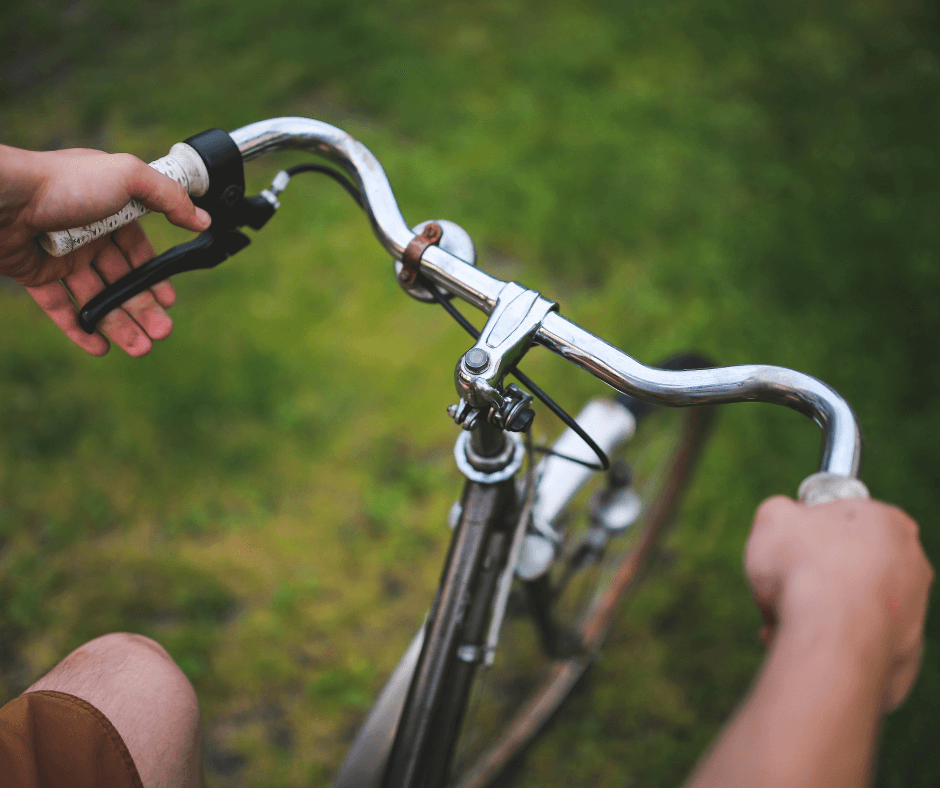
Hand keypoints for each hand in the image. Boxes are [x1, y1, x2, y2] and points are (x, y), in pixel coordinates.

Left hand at [0, 145, 210, 355]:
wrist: (2, 198)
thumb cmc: (65, 182)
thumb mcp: (129, 176)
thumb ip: (169, 197)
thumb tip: (202, 218)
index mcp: (110, 209)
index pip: (138, 249)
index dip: (154, 276)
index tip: (168, 301)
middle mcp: (88, 233)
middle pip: (122, 279)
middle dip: (143, 308)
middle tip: (161, 333)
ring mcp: (62, 256)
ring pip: (97, 297)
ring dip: (120, 324)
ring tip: (141, 348)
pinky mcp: (36, 274)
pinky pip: (62, 307)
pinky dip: (80, 330)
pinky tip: (100, 348)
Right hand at [745, 496, 932, 711]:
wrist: (828, 635)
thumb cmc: (801, 567)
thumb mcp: (772, 517)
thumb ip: (781, 511)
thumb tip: (784, 519)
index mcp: (886, 520)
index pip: (843, 518)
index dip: (808, 532)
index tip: (788, 547)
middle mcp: (913, 562)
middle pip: (849, 564)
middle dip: (814, 577)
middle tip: (783, 586)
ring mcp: (914, 609)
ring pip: (853, 607)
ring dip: (817, 613)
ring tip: (784, 620)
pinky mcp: (906, 652)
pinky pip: (859, 642)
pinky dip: (833, 643)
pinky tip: (806, 643)